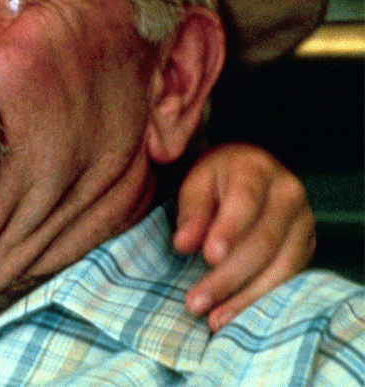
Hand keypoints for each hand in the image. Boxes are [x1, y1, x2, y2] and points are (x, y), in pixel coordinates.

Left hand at [173, 143, 314, 331]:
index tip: (208, 257)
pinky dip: (260, 299)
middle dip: (227, 277)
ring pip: (280, 266)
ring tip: (213, 319)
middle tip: (195, 302)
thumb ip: (191, 213)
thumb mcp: (196, 185)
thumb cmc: (216, 181)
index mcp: (257, 170)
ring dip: (245, 297)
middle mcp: (289, 194)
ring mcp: (304, 222)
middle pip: (262, 242)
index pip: (245, 201)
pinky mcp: (306, 246)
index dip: (228, 231)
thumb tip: (184, 244)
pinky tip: (235, 315)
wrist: (250, 174)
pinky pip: (288, 278)